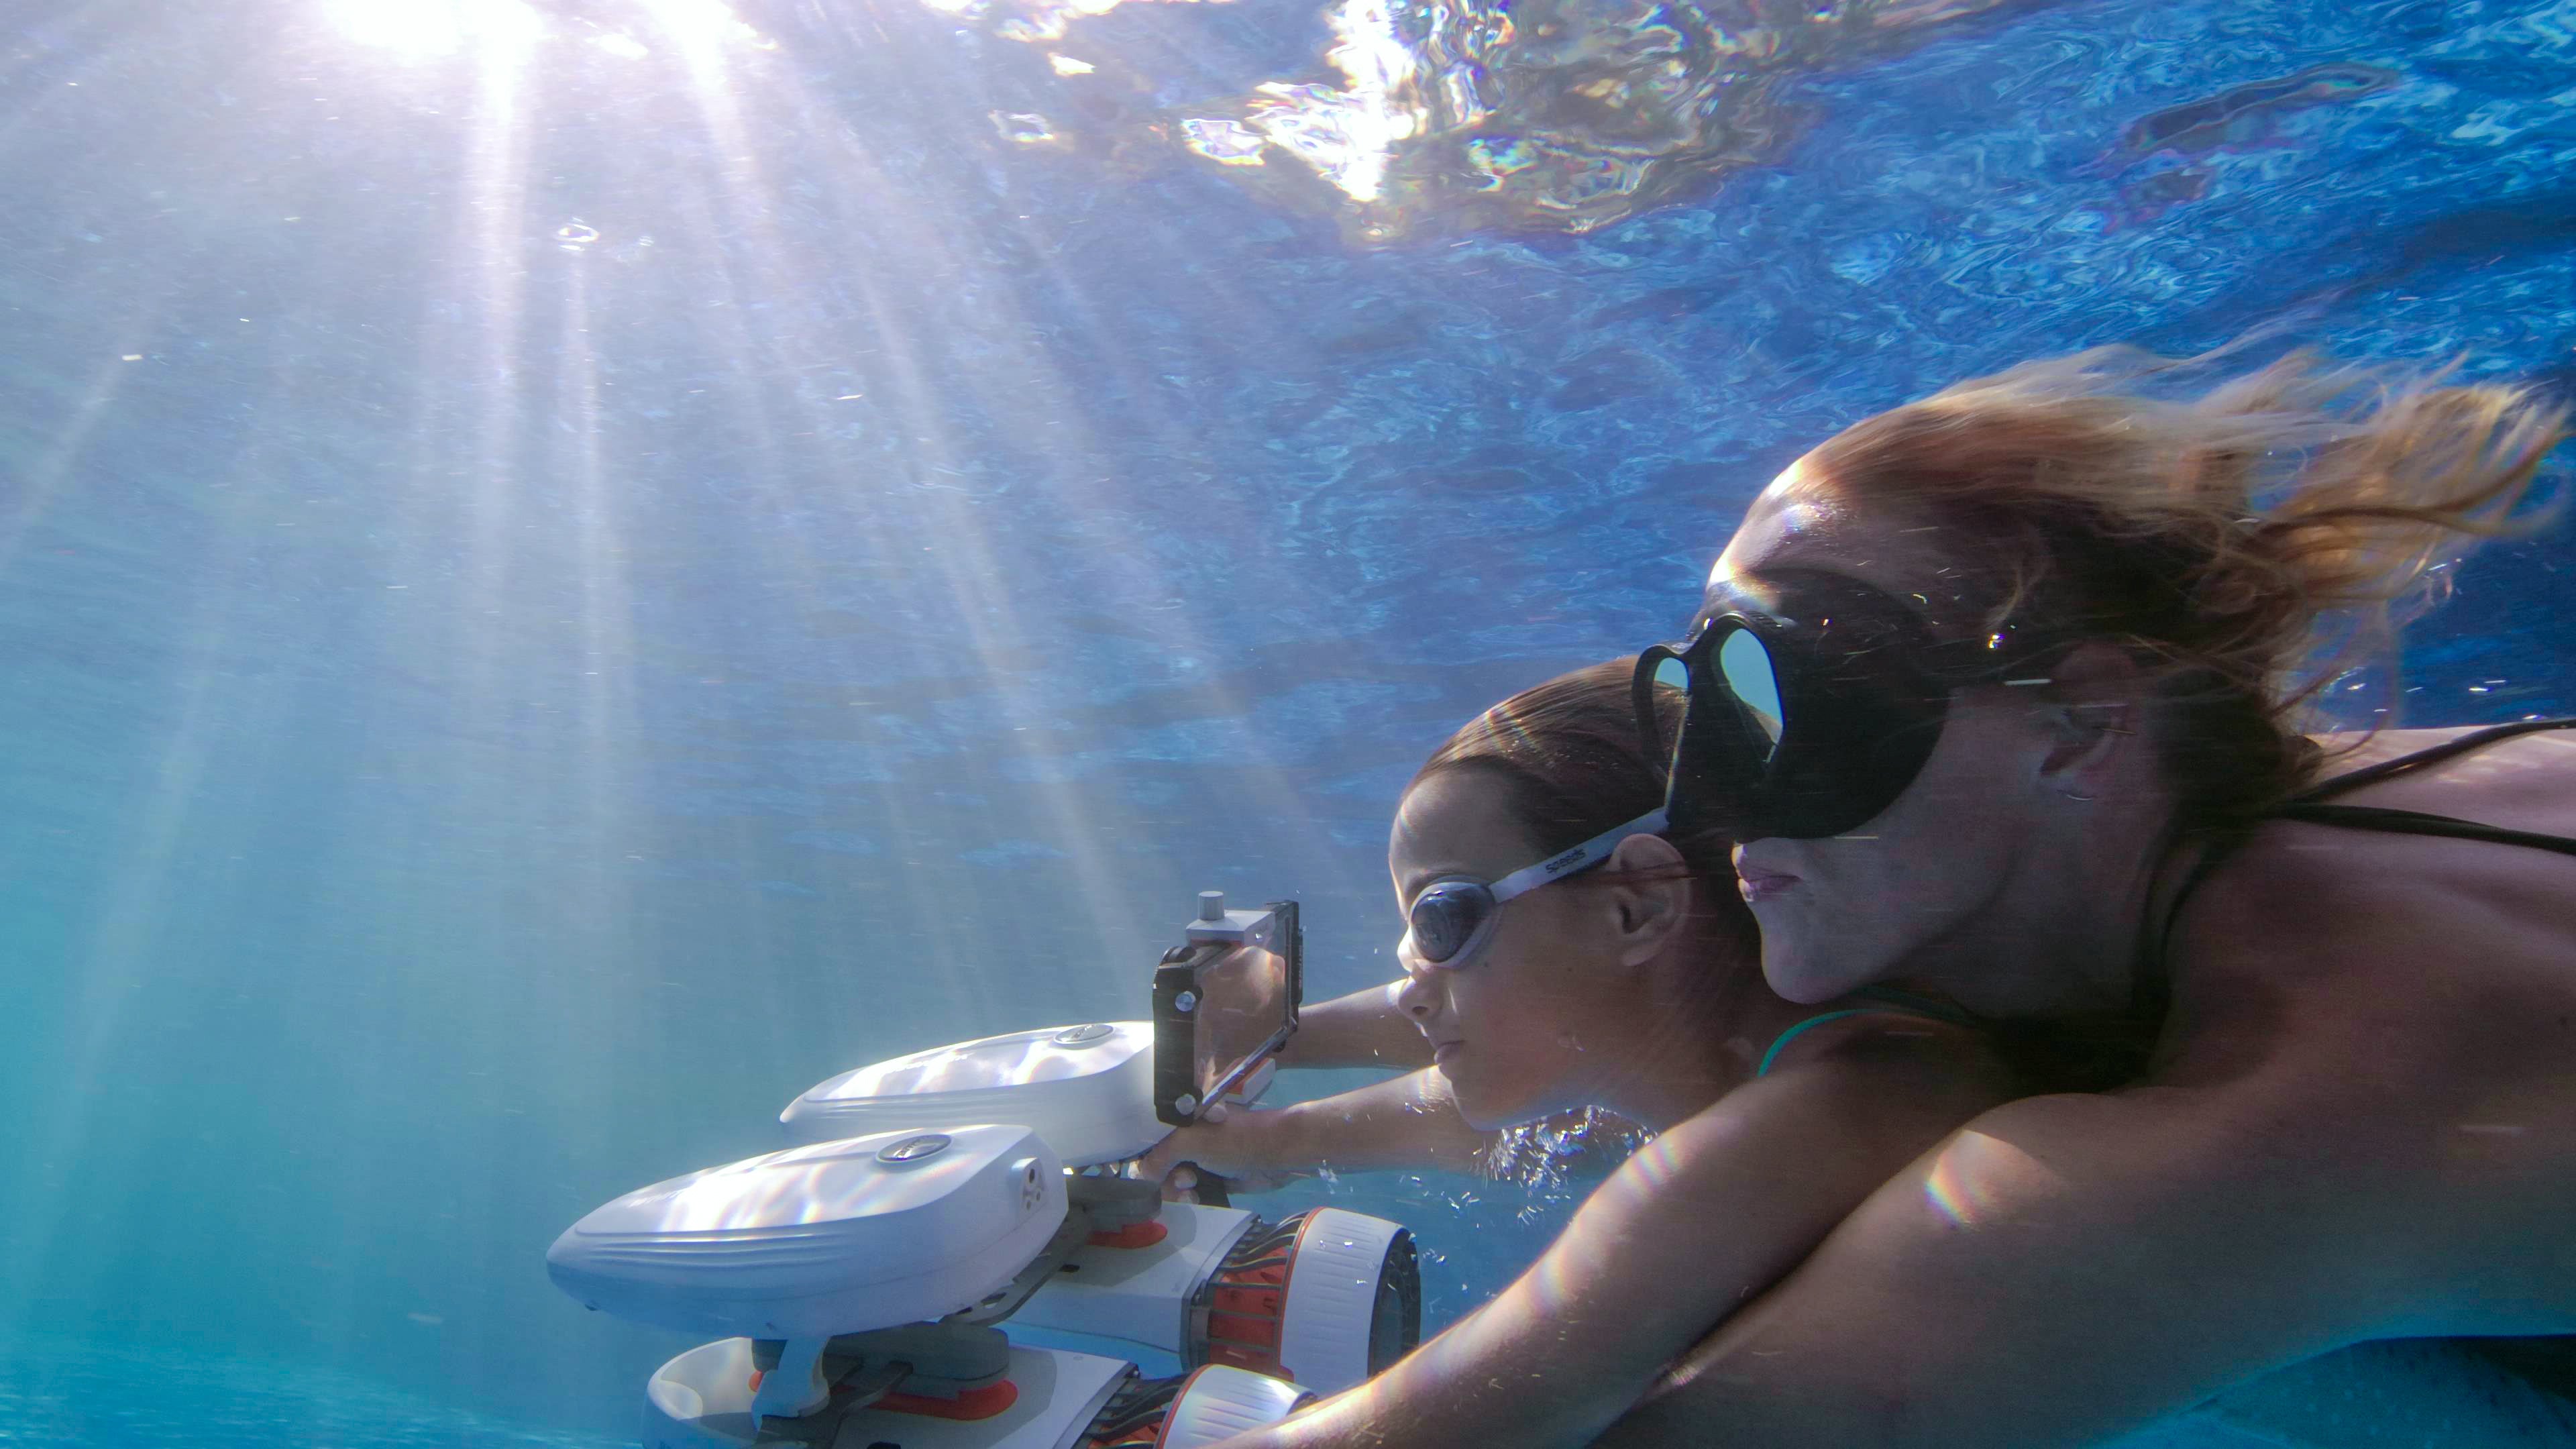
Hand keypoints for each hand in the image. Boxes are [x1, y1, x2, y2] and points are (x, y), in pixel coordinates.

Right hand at [1137, 1102, 1308, 1201]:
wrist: (1277, 1156)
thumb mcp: (1192, 1140)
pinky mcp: (1210, 1178)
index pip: (1146, 1139)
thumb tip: (1142, 1176)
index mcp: (1178, 1121)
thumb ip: (1160, 1156)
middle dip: (1164, 1177)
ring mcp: (1198, 1159)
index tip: (1151, 1172)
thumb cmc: (1236, 1140)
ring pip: (1170, 1181)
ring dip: (1175, 1190)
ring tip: (1192, 1190)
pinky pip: (1187, 1191)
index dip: (1144, 1157)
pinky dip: (1187, 1197)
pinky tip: (1195, 1199)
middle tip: (1185, 1179)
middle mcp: (1185, 1138)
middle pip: (1156, 1164)